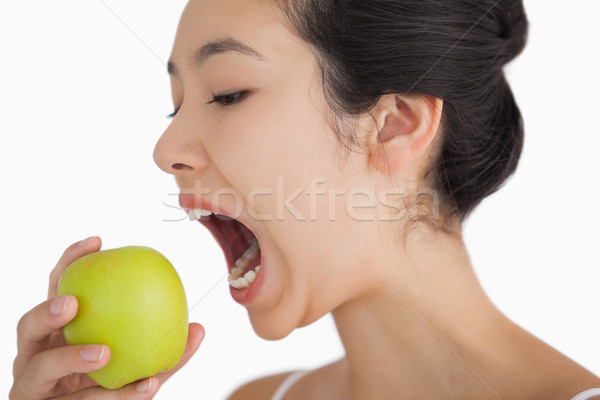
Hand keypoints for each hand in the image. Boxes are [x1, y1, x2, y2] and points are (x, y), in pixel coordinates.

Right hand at [10, 237, 204, 398]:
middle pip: (28, 326)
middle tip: (73, 303)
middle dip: (47, 311)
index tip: (97, 242)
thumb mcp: (136, 363)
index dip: (70, 264)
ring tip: (104, 353)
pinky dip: (115, 396)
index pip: (57, 289)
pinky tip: (147, 387)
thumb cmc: (109, 386)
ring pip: (39, 370)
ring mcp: (32, 385)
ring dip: (71, 358)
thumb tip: (198, 328)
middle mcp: (37, 354)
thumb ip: (164, 349)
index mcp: (57, 330)